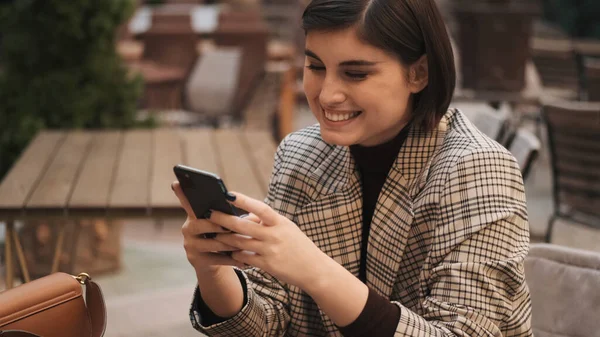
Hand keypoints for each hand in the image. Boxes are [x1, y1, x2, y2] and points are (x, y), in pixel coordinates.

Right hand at [171, 181, 245, 274]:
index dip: (181, 194)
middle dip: (217, 225)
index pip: (187, 203)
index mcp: (194, 215)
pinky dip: (230, 259)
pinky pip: (215, 259)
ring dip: (228, 243)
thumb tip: (255, 215)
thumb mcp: (225, 223)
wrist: (214, 261)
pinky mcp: (196, 260)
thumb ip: (231, 215)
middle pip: (200, 224)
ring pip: (210, 243)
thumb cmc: (222, 235)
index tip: (177, 182)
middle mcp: (188, 228)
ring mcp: (190, 245)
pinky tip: (243, 261)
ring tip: (242, 244)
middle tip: (230, 227)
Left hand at [208, 192, 329, 290]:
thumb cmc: (298, 245)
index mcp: (280, 222)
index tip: (229, 194)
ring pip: (241, 242)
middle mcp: (274, 235)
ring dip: (226, 238)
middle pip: (244, 226)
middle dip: (225, 219)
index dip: (244, 201)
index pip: (260, 208)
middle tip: (210, 214)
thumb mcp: (287, 228)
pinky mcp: (267, 265)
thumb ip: (267, 221)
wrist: (313, 269)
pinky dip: (236, 255)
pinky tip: (231, 253)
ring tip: (215, 234)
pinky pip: (245, 258)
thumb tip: (246, 216)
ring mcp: (270, 251)